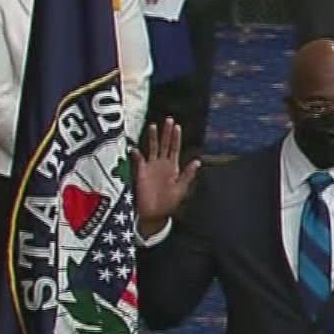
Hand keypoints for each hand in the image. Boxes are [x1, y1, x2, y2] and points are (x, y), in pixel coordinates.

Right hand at [132, 120, 199, 236]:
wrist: (155, 213)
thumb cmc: (169, 202)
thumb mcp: (181, 188)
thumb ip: (188, 174)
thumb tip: (197, 161)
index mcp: (173, 167)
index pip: (174, 148)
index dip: (175, 137)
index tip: (177, 126)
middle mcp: (162, 164)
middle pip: (164, 144)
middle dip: (166, 132)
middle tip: (168, 119)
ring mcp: (151, 167)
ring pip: (152, 148)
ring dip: (153, 138)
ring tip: (153, 126)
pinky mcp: (141, 172)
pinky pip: (138, 160)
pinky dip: (137, 154)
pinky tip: (135, 148)